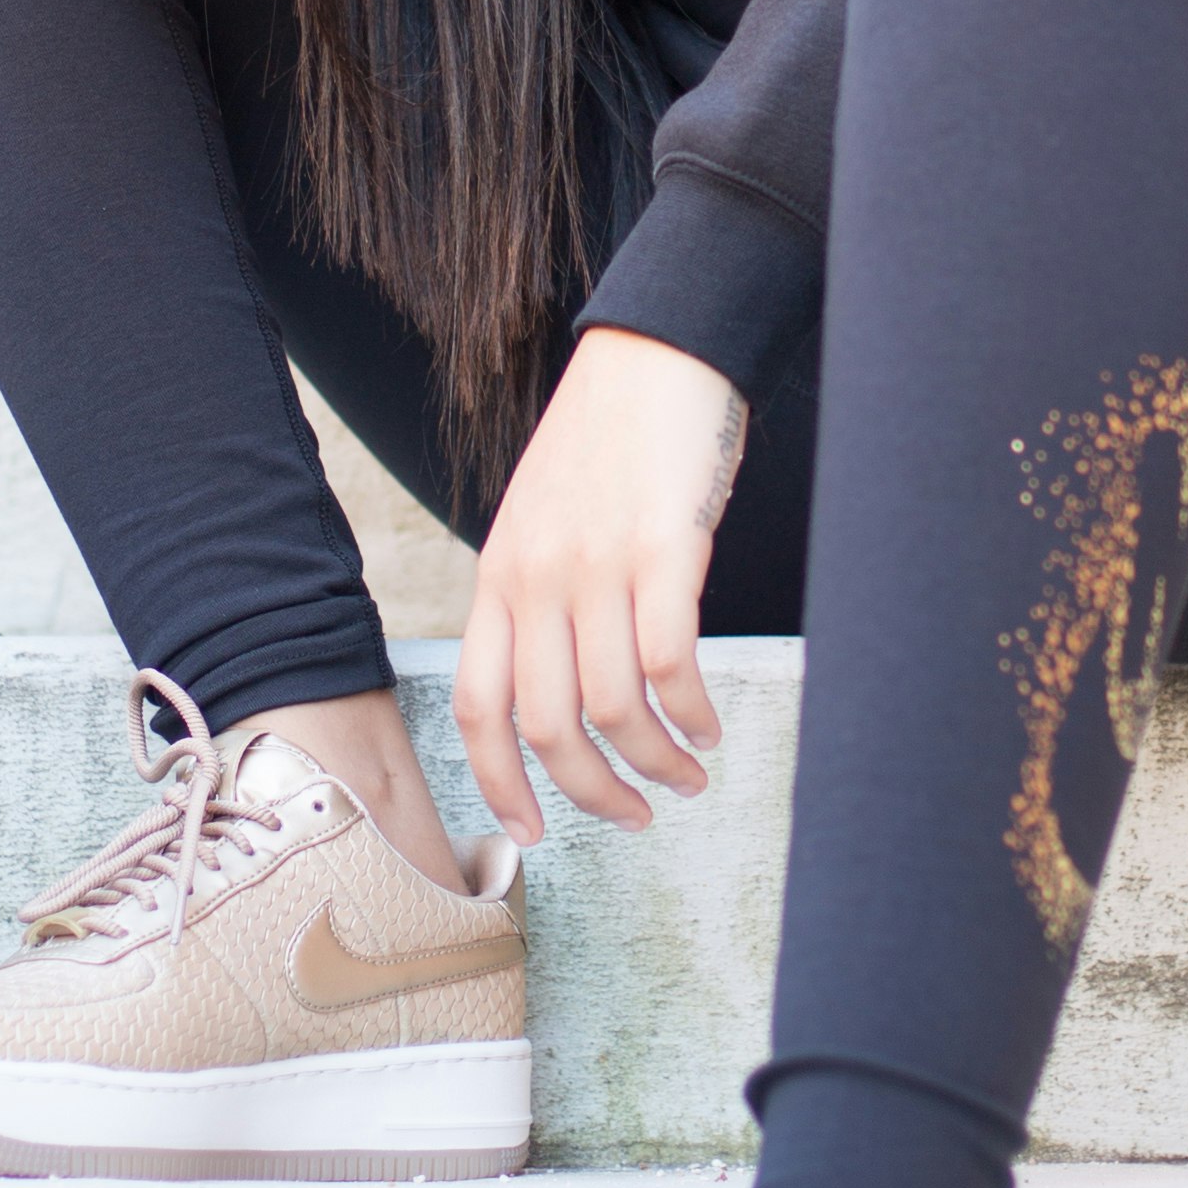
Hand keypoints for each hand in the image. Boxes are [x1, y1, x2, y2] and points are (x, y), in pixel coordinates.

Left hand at [454, 331, 743, 837]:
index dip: (501, 783)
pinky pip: (670, 664)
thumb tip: (559, 688)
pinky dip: (692, 711)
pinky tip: (710, 723)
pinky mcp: (664, 550)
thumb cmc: (608, 440)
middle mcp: (537, 577)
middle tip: (638, 816)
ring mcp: (597, 564)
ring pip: (615, 708)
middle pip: (547, 725)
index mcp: (499, 576)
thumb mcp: (542, 518)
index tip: (533, 835)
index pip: (478, 706)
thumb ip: (537, 595)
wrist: (659, 353)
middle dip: (594, 793)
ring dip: (657, 761)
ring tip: (690, 774)